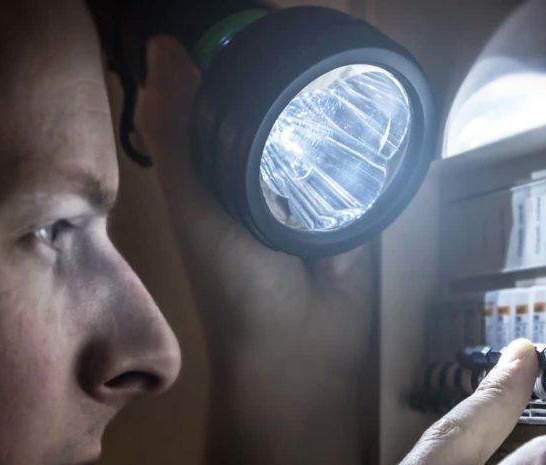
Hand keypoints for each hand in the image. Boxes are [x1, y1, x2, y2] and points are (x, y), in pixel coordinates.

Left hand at [134, 36, 375, 376]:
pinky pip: (367, 159)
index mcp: (218, 168)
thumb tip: (164, 45)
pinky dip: (372, 137)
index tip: (260, 17)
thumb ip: (180, 136)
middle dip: (294, 71)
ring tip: (345, 57)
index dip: (237, 53)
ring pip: (326, 126)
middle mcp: (265, 172)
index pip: (226, 92)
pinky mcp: (360, 205)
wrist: (304, 350)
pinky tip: (381, 105)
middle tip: (311, 33)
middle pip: (282, 103)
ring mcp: (316, 188)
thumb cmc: (236, 287)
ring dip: (336, 100)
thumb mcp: (197, 208)